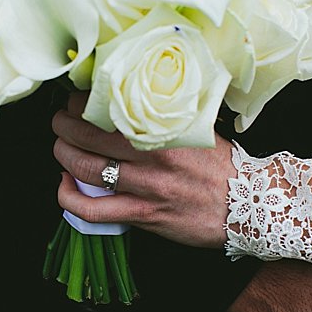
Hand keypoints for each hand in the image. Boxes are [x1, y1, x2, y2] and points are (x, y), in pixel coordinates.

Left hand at [53, 92, 232, 248]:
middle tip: (60, 120)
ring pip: (86, 168)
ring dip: (63, 155)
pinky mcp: (144, 216)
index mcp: (165, 127)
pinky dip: (70, 197)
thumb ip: (167, 114)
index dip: (83, 102)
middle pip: (88, 135)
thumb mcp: (199, 127)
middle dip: (64, 125)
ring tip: (60, 147)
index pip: (111, 107)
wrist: (251, 205)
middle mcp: (153, 155)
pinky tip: (66, 186)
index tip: (77, 99)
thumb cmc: (224, 165)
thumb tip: (135, 95)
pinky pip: (93, 210)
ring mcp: (147, 187)